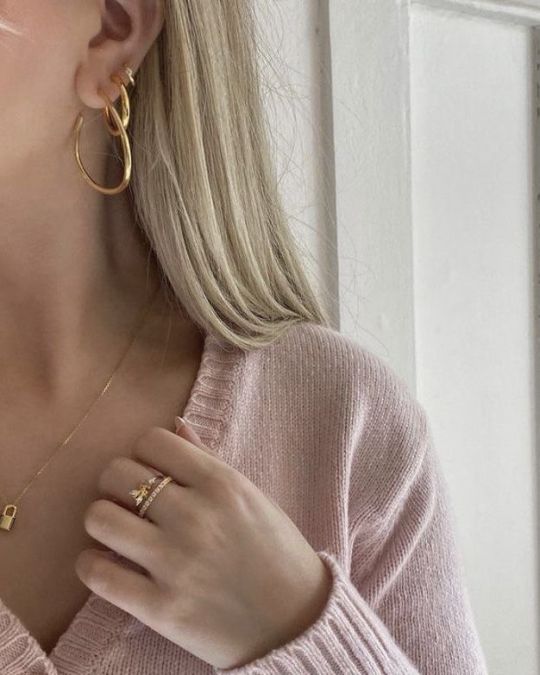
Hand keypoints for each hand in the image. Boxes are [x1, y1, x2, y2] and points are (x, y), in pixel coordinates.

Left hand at [75, 419, 331, 668]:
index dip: (144, 453)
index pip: (152, 441)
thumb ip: (208, 459)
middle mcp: (195, 516)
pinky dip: (91, 565)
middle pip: (117, 474)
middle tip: (127, 501)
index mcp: (221, 483)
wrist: (296, 622)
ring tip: (115, 531)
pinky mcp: (161, 608)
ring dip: (101, 520)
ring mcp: (176, 563)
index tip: (150, 471)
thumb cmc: (276, 552)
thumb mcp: (250, 495)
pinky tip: (104, 563)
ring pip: (99, 518)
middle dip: (116, 483)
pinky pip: (97, 575)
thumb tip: (173, 424)